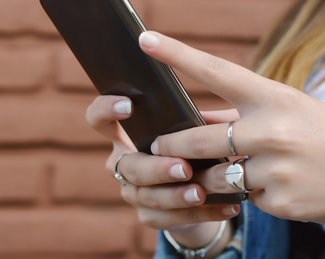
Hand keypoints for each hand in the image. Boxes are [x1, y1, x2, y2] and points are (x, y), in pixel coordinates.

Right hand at [86, 95, 239, 253]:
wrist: (195, 188)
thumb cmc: (190, 147)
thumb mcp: (189, 130)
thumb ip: (193, 122)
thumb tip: (208, 119)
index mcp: (125, 136)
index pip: (98, 119)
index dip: (105, 110)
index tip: (129, 106)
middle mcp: (122, 164)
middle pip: (128, 166)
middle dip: (156, 168)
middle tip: (184, 167)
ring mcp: (131, 192)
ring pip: (147, 197)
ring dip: (176, 196)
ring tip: (202, 192)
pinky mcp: (148, 215)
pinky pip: (170, 219)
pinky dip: (200, 213)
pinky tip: (226, 208)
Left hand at [140, 31, 324, 225]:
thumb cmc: (321, 134)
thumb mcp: (285, 110)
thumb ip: (237, 113)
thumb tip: (195, 117)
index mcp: (273, 98)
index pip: (216, 71)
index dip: (177, 54)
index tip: (147, 40)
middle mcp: (272, 131)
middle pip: (198, 140)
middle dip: (172, 145)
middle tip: (158, 145)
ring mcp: (276, 168)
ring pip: (216, 177)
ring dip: (213, 176)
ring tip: (232, 169)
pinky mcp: (281, 201)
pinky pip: (244, 198)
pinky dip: (249, 193)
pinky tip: (273, 186)